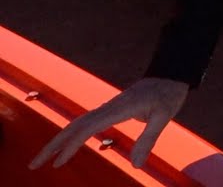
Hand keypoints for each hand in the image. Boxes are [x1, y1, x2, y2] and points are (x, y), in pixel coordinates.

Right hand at [30, 77, 188, 169]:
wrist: (170, 73)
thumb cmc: (169, 93)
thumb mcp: (164, 116)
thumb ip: (149, 139)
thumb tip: (136, 165)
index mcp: (118, 108)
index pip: (87, 128)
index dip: (71, 145)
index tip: (59, 162)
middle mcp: (108, 107)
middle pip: (73, 126)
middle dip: (53, 145)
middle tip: (34, 164)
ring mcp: (107, 107)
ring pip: (76, 124)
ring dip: (59, 140)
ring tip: (45, 159)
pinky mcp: (110, 109)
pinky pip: (85, 123)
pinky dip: (71, 134)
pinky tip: (66, 145)